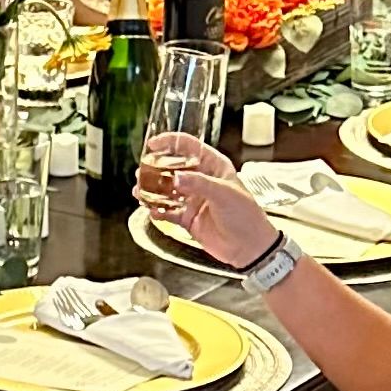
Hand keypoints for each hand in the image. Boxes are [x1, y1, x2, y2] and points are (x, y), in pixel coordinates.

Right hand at [137, 130, 274, 269]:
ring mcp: (193, 199)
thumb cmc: (246, 216)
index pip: (189, 147)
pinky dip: (158, 211)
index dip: (170, 143)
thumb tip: (176, 177)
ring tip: (140, 192)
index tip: (153, 145)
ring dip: (152, 190)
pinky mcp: (188, 218)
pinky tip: (152, 211)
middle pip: (173, 168)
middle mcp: (202, 180)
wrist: (250, 248)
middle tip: (142, 172)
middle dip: (155, 169)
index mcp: (214, 167)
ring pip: (166, 190)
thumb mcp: (224, 194)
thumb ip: (199, 184)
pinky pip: (168, 212)